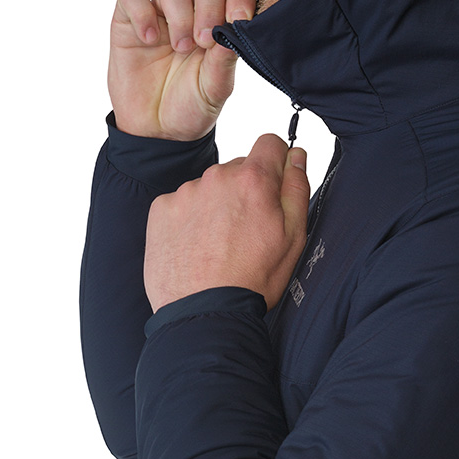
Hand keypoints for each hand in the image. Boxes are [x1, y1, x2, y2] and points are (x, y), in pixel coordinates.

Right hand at [108, 0, 256, 140]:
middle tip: (206, 40)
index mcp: (223, 20)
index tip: (239, 21)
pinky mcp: (129, 20)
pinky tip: (149, 39)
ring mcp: (161, 12)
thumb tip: (235, 28)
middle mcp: (194, 9)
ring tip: (181, 47)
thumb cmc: (192, 103)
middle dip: (210, 4)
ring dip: (180, 13)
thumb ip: (225, 59)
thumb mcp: (216, 87)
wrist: (157, 130)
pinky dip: (142, 11)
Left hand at [144, 134, 309, 312]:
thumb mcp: (294, 235)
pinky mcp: (161, 210)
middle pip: (239, 167)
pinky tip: (196, 245)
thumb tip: (296, 155)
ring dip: (217, 204)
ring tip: (219, 243)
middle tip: (247, 228)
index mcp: (254, 179)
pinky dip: (189, 218)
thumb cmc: (254, 278)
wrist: (205, 315)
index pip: (270, 143)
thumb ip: (297, 187)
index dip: (276, 161)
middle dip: (245, 189)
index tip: (274, 182)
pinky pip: (182, 202)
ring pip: (210, 186)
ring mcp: (186, 192)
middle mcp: (217, 176)